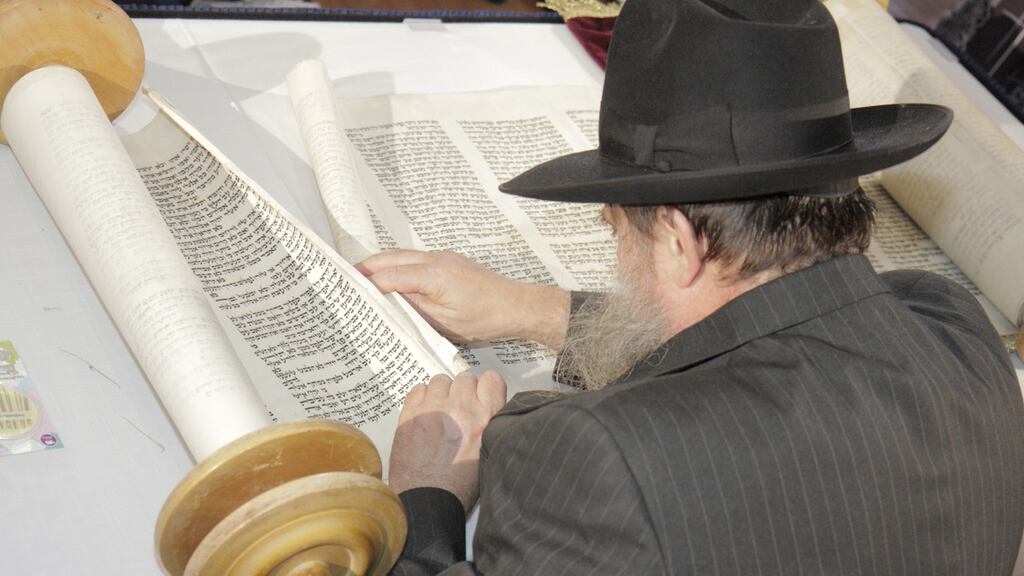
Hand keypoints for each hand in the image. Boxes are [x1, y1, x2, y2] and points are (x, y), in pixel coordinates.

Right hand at [357, 250, 569, 348]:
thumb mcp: (444, 323)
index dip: (365, 285)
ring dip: (379, 266)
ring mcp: (442, 257)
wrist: (517, 306)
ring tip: (359, 281)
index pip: (388, 277)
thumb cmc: (486, 318)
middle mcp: (435, 259)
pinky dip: (396, 267)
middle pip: (389, 258)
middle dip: (364, 268)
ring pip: (401, 256)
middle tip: (343, 281)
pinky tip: (389, 281)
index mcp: (432, 274)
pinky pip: (414, 260)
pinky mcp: (448, 261)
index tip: (346, 292)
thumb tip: (387, 303)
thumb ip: (413, 310)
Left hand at [388, 370, 506, 511]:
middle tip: (458, 410)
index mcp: (486, 419)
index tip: (481, 398)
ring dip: (442, 394)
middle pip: (466, 378)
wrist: (426, 501)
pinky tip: (424, 415)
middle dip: (463, 392)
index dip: (486, 388)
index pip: (493, 379)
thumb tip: (486, 409)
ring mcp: (434, 408)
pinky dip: (422, 398)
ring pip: (441, 381)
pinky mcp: (410, 413)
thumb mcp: (489, 453)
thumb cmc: (459, 486)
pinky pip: (419, 388)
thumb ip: (490, 424)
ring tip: (439, 414)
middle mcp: (462, 407)